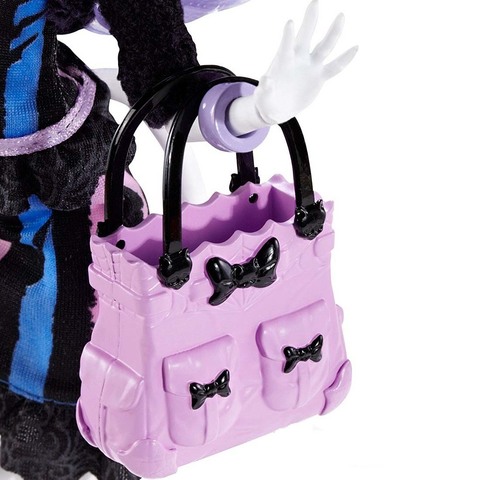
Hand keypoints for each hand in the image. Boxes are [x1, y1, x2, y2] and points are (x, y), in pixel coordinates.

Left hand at [254, 0, 357, 124]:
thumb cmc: (267, 100)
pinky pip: (335, 67)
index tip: (290, 23)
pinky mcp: (319, 76)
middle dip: (310, 21)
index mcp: (282, 63)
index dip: (288, 37)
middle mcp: (298, 59)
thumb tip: (266, 79)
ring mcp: (310, 66)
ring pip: (324, 47)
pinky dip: (345, 58)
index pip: (285, 47)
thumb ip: (265, 88)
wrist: (278, 108)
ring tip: (341, 16)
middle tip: (315, 2)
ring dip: (333, 32)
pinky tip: (356, 47)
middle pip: (306, 37)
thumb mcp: (263, 97)